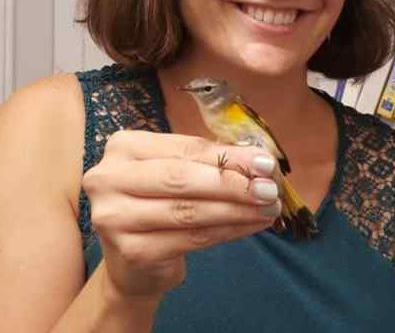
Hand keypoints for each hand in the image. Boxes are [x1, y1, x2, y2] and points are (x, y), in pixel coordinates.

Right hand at [82, 130, 279, 301]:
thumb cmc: (159, 203)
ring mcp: (114, 216)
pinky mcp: (130, 251)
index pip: (184, 148)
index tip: (265, 161)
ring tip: (268, 207)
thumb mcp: (178, 172)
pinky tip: (251, 225)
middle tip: (269, 188)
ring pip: (189, 210)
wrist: (132, 263)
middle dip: (233, 182)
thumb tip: (259, 160)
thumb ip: (209, 162)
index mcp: (123, 146)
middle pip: (182, 178)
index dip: (228, 155)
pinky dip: (227, 231)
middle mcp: (109, 178)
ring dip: (236, 209)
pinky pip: (190, 238)